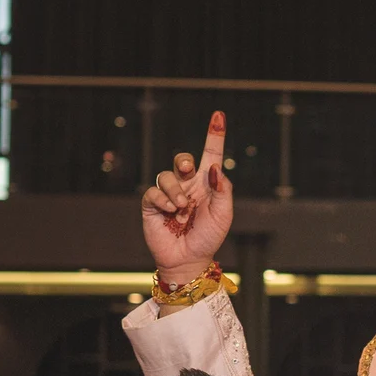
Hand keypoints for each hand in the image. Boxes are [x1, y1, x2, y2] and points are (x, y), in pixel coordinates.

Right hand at [141, 111, 233, 287]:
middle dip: (183, 160)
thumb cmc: (209, 237)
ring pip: (167, 176)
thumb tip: (214, 168)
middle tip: (187, 169)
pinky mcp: (153, 204)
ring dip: (176, 191)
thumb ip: (222, 190)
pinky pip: (154, 192)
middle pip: (183, 159)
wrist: (189, 259)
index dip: (214, 135)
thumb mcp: (223, 214)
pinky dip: (164, 201)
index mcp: (207, 185)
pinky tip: (172, 212)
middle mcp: (187, 185)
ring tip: (182, 209)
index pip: (211, 155)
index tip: (219, 116)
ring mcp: (169, 194)